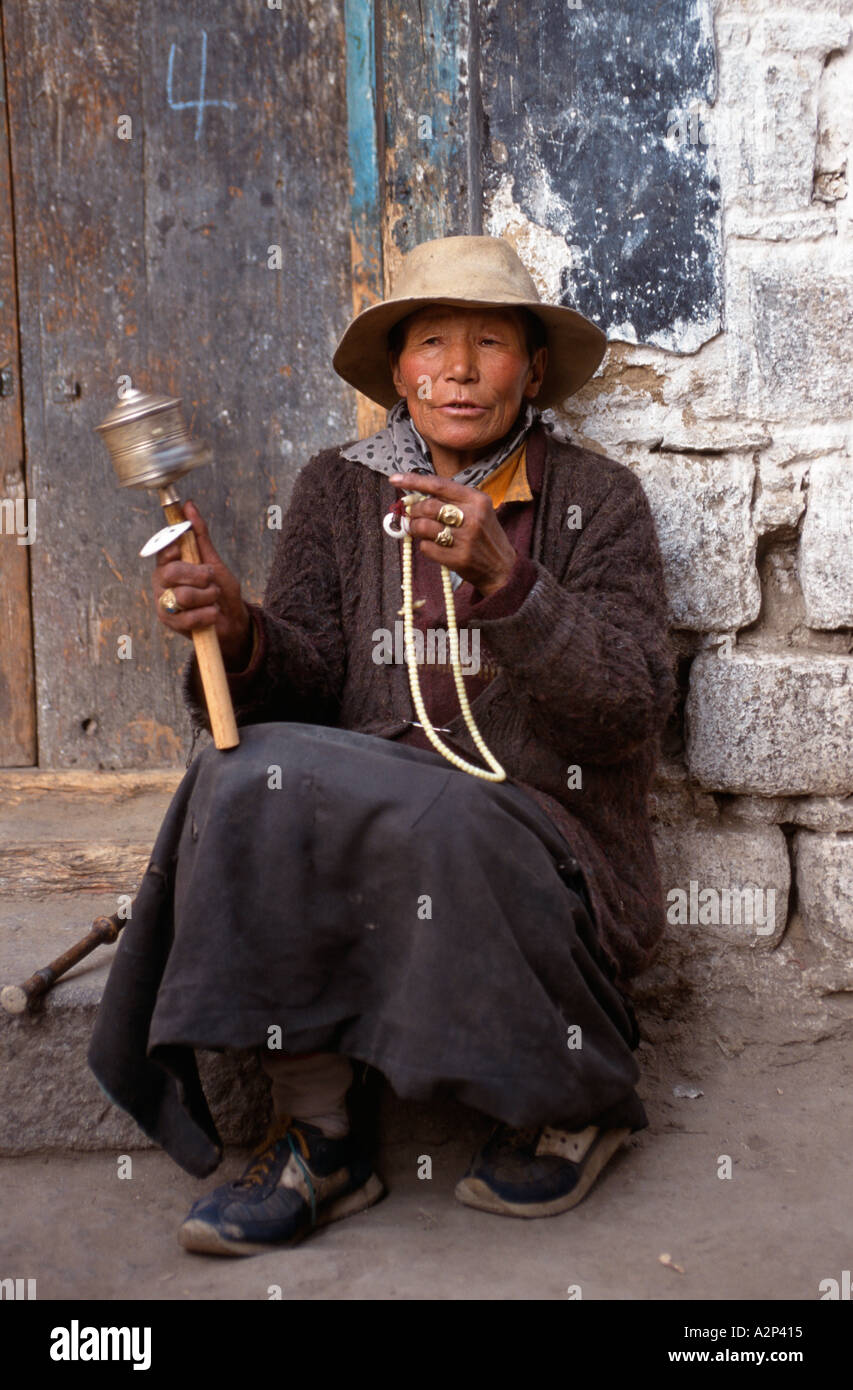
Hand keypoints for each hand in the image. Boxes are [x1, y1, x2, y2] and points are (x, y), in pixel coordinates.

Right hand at [152, 500, 251, 667]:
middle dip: (200, 576)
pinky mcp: (171, 623)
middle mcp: (161, 582)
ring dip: (208, 596)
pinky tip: (212, 614)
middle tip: (211, 580)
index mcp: (168, 563)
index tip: (184, 550)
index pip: (162, 549)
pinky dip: (208, 614)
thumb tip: (189, 505)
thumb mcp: (213, 560)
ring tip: (214, 599)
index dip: (173, 547)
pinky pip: (189, 617)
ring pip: (183, 595)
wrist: (232, 620)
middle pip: (172, 572)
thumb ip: (200, 535)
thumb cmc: (221, 589)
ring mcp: (164, 603)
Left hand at [389, 473, 516, 595]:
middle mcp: (473, 516)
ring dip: (414, 529)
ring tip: (418, 531)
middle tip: (413, 516)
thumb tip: (415, 496)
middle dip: (414, 511)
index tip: (394, 479)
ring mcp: (466, 538)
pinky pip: (427, 548)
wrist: (502, 567)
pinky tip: (433, 546)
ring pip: (424, 527)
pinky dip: (424, 546)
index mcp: (477, 499)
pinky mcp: (459, 558)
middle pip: (428, 506)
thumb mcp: (477, 510)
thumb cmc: (484, 535)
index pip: (439, 484)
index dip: (414, 480)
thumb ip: (451, 501)